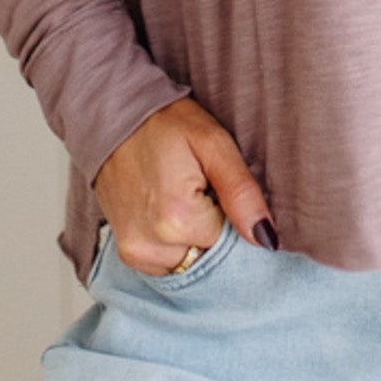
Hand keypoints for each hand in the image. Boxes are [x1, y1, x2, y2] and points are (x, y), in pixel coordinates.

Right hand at [91, 98, 278, 274]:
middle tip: (200, 188)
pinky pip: (169, 262)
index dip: (233, 213)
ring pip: (191, 261)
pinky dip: (177, 243)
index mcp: (178, 219)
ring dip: (195, 237)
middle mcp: (152, 245)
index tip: (217, 186)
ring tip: (182, 196)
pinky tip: (169, 210)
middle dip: (215, 227)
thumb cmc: (166, 124)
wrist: (114, 117)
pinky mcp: (127, 254)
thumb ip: (242, 193)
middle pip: (211, 255)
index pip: (233, 241)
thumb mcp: (214, 144)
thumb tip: (266, 239)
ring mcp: (136, 253)